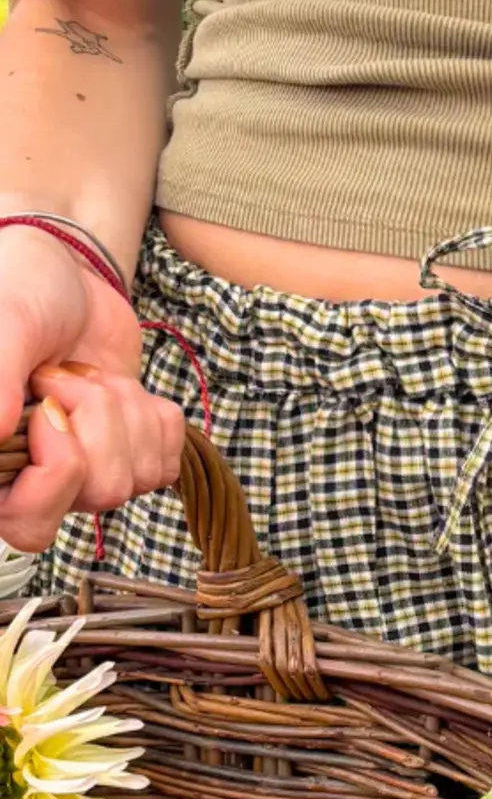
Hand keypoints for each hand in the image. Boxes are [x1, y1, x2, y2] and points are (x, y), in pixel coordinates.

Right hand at [0, 228, 183, 554]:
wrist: (65, 272)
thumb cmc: (20, 290)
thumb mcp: (7, 324)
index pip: (29, 525)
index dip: (55, 474)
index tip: (48, 411)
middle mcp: (37, 478)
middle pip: (102, 493)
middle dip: (98, 420)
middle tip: (63, 377)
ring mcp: (89, 471)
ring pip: (138, 477)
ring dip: (122, 409)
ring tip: (84, 374)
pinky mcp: (132, 455)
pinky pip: (167, 460)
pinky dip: (153, 414)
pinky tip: (118, 386)